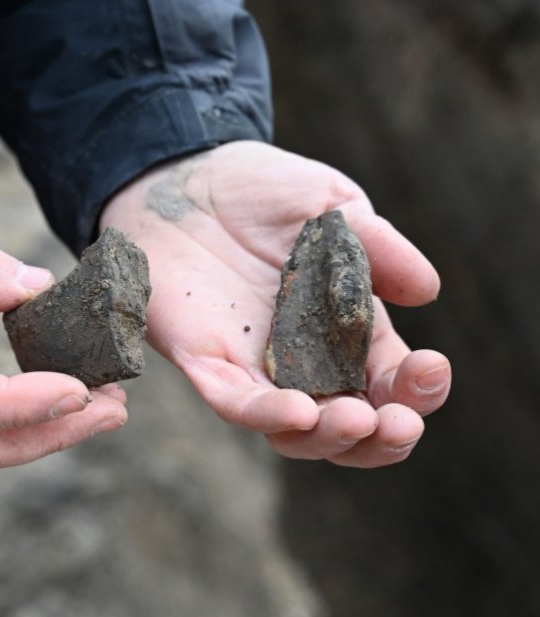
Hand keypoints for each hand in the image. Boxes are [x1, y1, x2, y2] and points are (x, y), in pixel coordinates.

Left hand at [100, 141, 449, 466]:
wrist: (184, 177)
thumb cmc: (261, 191)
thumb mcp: (331, 206)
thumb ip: (378, 245)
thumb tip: (426, 290)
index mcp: (347, 331)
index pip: (391, 381)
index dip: (417, 388)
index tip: (432, 366)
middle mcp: (304, 363)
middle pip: (349, 429)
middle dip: (382, 438)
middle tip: (400, 423)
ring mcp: (253, 367)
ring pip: (295, 433)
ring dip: (329, 438)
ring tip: (355, 421)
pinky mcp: (205, 361)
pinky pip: (235, 402)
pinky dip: (266, 414)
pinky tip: (299, 412)